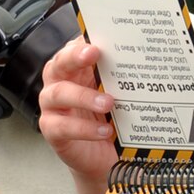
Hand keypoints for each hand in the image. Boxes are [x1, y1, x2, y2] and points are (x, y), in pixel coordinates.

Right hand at [36, 39, 117, 183]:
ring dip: (83, 96)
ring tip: (107, 103)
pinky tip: (104, 131)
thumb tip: (141, 59)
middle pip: (59, 63)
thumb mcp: (119, 94)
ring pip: (58, 94)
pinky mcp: (52, 131)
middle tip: (94, 53)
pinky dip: (84, 129)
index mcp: (76, 69)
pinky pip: (62, 127)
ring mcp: (53, 107)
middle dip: (74, 56)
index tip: (100, 37)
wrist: (105, 157)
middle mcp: (60, 82)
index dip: (84, 40)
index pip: (76, 47)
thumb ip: (121, 78)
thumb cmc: (111, 119)